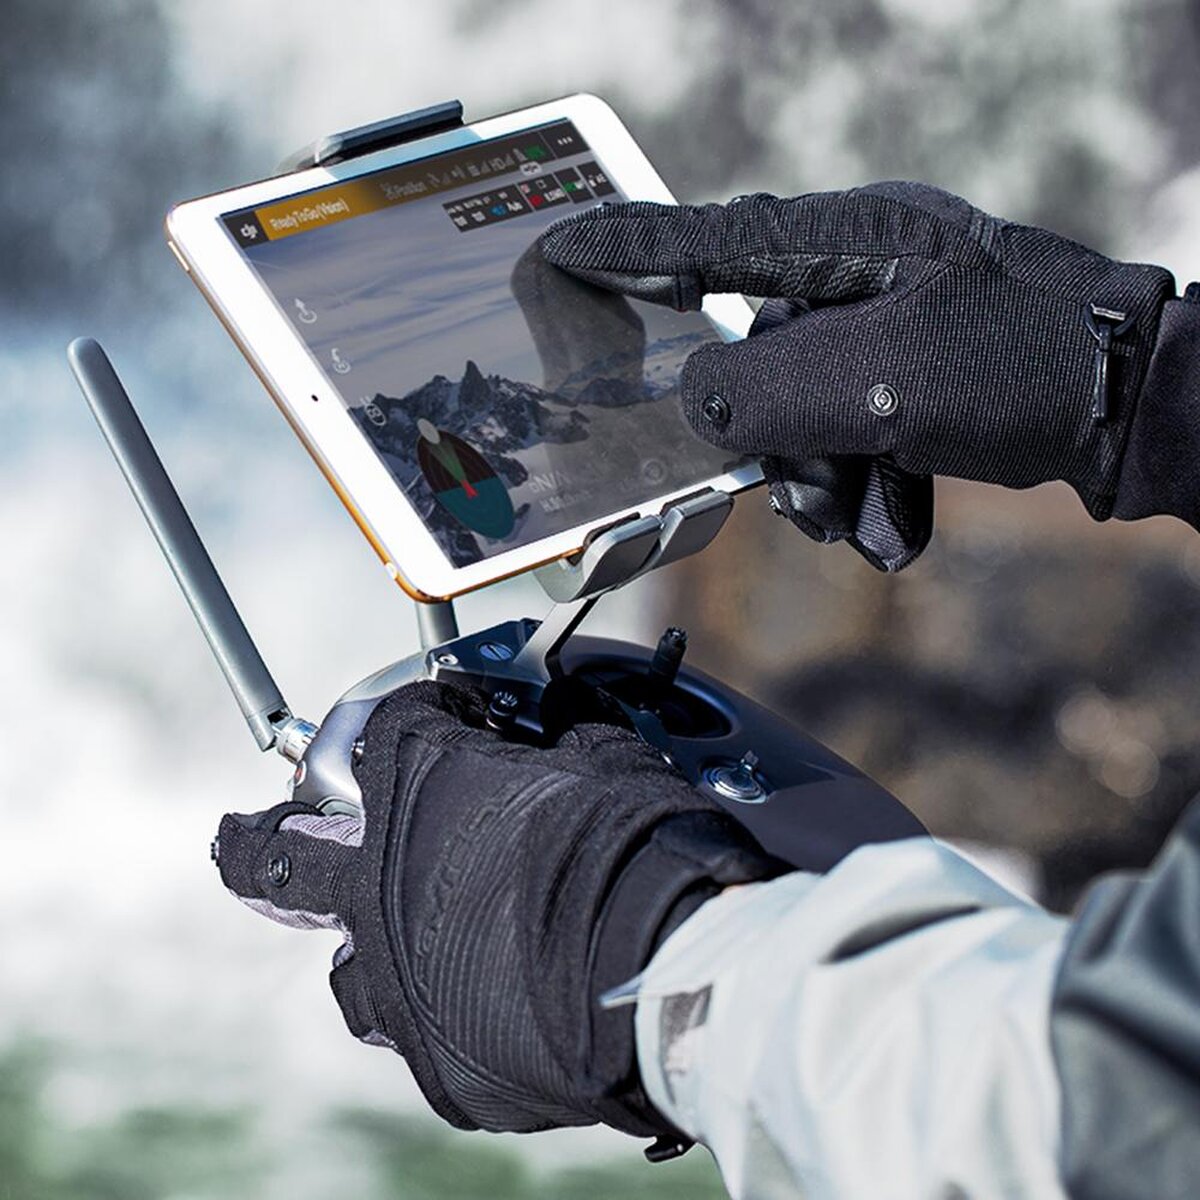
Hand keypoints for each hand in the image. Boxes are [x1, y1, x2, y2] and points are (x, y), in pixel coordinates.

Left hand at [214, 681, 777, 1135]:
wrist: (668, 967)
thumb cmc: (639, 846)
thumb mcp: (610, 761)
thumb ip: (568, 744)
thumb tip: (573, 730)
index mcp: (420, 787)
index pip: (390, 725)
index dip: (428, 710)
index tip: (459, 714)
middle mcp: (382, 882)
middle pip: (276, 853)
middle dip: (256, 837)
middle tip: (244, 831)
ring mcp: (401, 980)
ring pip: (347, 970)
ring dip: (374, 949)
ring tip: (410, 947)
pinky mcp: (442, 1066)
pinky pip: (428, 1038)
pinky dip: (455, 1017)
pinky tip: (500, 1011)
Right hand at [539, 185, 1175, 569]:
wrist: (1134, 408)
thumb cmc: (1021, 370)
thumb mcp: (878, 385)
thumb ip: (762, 392)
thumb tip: (694, 400)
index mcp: (845, 239)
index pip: (707, 241)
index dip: (627, 252)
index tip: (560, 247)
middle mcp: (858, 272)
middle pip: (755, 358)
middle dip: (778, 443)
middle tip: (814, 498)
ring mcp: (888, 321)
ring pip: (801, 409)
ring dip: (827, 479)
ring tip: (870, 522)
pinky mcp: (912, 368)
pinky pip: (848, 428)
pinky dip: (865, 484)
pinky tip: (897, 524)